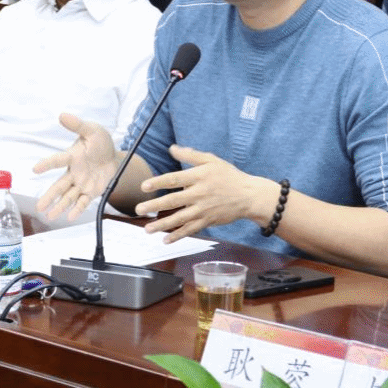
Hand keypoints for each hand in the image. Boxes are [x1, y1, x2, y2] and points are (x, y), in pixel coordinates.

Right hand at [34, 113, 120, 220]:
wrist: (114, 156)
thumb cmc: (100, 142)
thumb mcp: (92, 131)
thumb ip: (78, 125)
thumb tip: (62, 115)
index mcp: (72, 157)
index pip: (58, 160)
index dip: (47, 164)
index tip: (35, 169)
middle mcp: (74, 172)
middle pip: (59, 186)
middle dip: (49, 196)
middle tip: (39, 207)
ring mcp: (81, 183)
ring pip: (68, 196)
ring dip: (60, 206)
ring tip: (49, 216)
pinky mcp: (91, 191)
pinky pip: (83, 201)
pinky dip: (77, 209)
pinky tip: (70, 217)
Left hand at [138, 146, 276, 242]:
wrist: (248, 196)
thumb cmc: (229, 176)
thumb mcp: (211, 160)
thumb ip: (190, 155)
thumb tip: (172, 148)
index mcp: (200, 177)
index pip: (175, 179)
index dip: (159, 182)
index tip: (144, 186)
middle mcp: (200, 194)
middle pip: (174, 200)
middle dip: (155, 205)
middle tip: (139, 209)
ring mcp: (203, 209)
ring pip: (180, 218)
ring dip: (162, 224)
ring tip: (147, 229)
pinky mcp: (207, 221)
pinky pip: (190, 229)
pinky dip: (178, 235)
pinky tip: (165, 239)